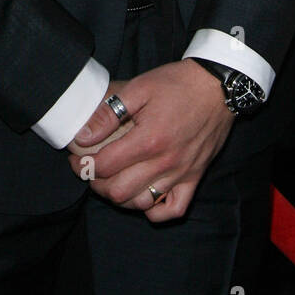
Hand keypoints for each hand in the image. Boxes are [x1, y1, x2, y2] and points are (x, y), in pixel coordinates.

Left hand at [67, 61, 235, 222]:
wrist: (218, 86)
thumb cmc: (178, 84)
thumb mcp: (139, 87)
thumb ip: (109, 113)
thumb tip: (84, 136)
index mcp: (149, 139)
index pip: (105, 166)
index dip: (83, 166)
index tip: (77, 159)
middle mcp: (165, 162)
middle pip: (119, 191)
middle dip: (96, 184)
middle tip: (91, 170)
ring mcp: (182, 173)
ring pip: (141, 204)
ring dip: (120, 197)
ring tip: (112, 181)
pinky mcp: (195, 177)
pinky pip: (174, 209)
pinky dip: (155, 210)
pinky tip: (144, 196)